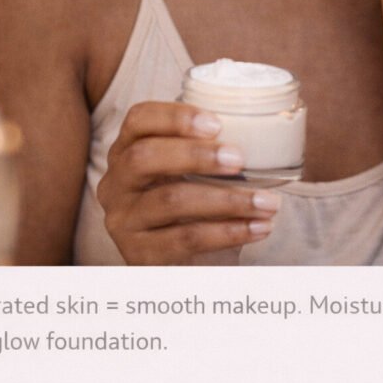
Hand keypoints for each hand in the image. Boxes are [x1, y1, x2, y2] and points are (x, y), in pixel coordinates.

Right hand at [96, 101, 280, 263]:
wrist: (186, 266)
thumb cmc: (192, 206)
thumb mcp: (188, 172)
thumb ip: (205, 147)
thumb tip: (255, 125)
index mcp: (126, 151)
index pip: (138, 119)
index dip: (174, 117)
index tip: (217, 123)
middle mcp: (116, 184)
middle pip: (145, 157)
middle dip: (196, 154)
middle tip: (239, 158)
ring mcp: (123, 221)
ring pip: (171, 200)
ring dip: (227, 199)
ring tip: (266, 202)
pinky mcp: (140, 255)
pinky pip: (186, 238)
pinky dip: (228, 231)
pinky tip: (257, 227)